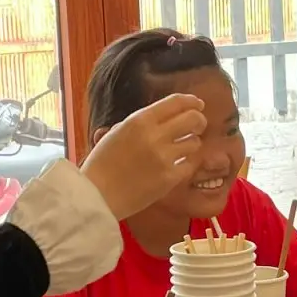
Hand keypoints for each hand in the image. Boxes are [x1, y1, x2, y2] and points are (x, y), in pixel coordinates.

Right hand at [80, 94, 206, 218]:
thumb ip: (142, 123)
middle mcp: (154, 135)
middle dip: (199, 120)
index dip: (192, 101)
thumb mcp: (117, 132)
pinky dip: (185, 164)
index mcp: (139, 120)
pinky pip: (190, 165)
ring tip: (181, 149)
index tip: (198, 104)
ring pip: (195, 142)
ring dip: (191, 144)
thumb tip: (166, 116)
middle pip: (193, 119)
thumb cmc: (102, 164)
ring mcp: (164, 158)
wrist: (97, 195)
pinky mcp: (169, 178)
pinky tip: (177, 166)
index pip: (176, 102)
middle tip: (197, 126)